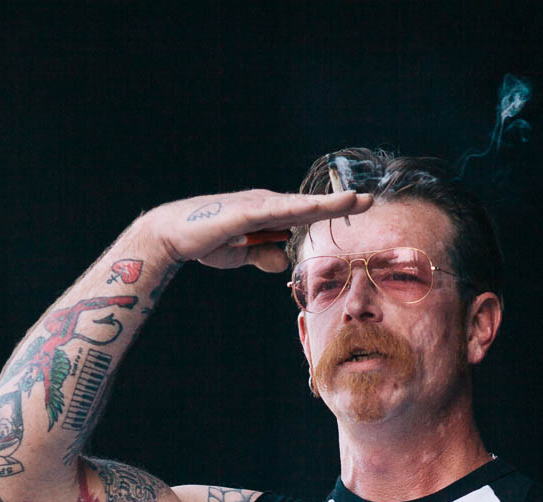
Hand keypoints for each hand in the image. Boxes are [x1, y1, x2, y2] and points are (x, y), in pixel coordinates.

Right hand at [143, 188, 371, 273]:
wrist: (173, 234)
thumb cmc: (206, 240)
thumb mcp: (242, 254)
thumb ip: (263, 255)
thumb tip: (282, 261)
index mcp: (268, 213)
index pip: (306, 213)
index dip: (332, 210)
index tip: (359, 207)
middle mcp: (266, 204)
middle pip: (309, 205)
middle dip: (339, 202)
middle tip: (370, 200)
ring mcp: (256, 206)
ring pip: (298, 205)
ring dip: (326, 203)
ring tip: (355, 200)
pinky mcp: (244, 212)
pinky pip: (275, 210)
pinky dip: (297, 209)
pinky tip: (315, 208)